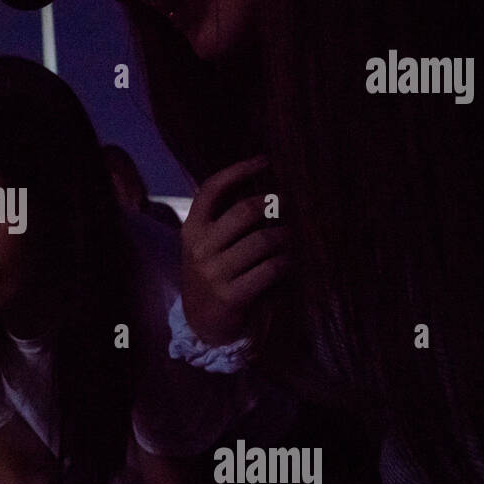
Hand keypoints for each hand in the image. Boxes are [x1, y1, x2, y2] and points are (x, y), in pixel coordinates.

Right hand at [181, 155, 290, 345]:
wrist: (201, 323)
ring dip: (285, 237)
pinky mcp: (232, 295)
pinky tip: (289, 263)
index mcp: (192, 229)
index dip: (239, 170)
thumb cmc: (212, 275)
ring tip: (291, 238)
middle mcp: (200, 248)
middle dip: (274, 205)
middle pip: (245, 211)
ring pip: (263, 240)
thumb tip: (262, 185)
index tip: (265, 160)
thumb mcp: (206, 244)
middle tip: (291, 205)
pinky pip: (271, 269)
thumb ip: (224, 219)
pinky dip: (286, 263)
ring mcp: (214, 272)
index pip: (212, 189)